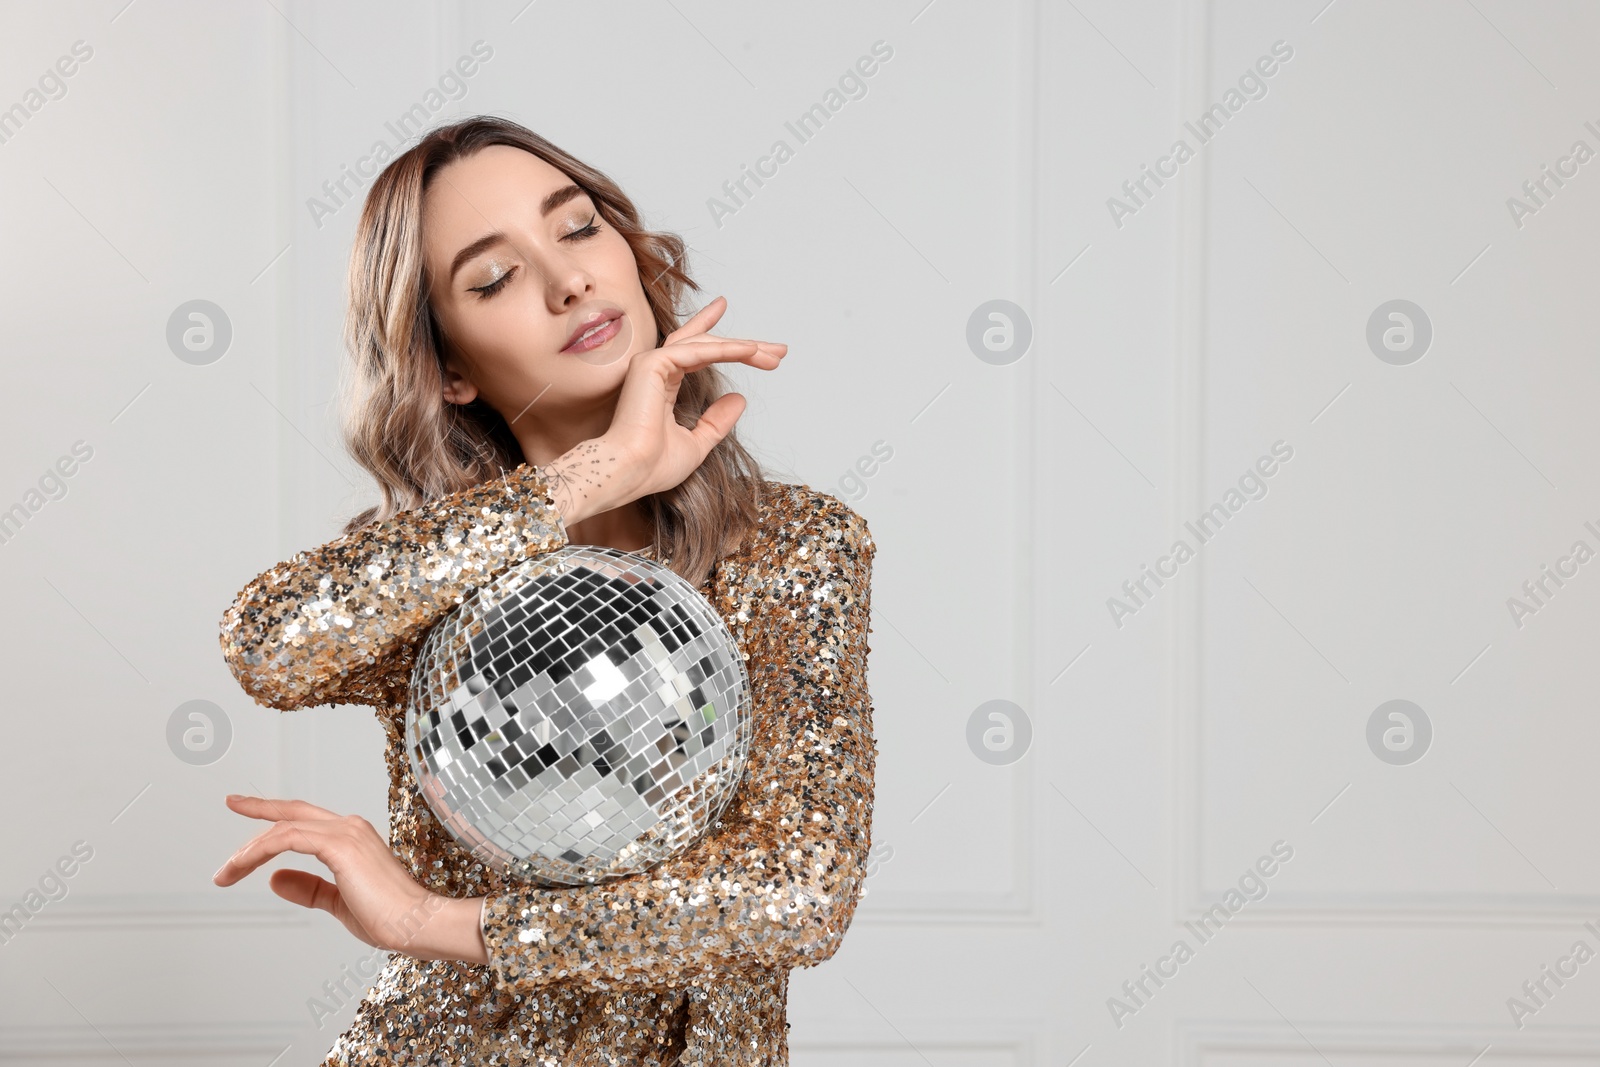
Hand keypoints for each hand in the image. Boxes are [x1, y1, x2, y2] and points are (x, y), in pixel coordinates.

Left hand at [211, 794, 486, 962]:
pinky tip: (244, 865)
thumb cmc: (390, 918)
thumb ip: (310, 889)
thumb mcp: (340, 902)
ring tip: (226, 872)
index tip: (245, 806)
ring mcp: (346, 833)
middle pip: (292, 813)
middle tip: (232, 803)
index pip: (305, 820)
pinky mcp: (340, 845)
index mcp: (353, 838)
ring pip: (284, 828)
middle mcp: (350, 827)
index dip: (274, 813)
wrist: (416, 924)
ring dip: (249, 850)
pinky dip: (262, 850)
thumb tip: (275, 879)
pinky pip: (289, 839)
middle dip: (258, 809)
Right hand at [541, 296, 784, 523]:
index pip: (697, 354)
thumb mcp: (697, 443)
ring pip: (706, 344)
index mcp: (662, 385)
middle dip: (744, 346)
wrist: (629, 473)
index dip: (725, 345)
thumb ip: (716, 421)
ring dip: (743, 347)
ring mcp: (652, 364)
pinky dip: (727, 350)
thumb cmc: (652, 466)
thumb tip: (740, 399)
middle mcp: (656, 369)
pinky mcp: (653, 364)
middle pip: (707, 345)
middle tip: (778, 350)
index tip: (755, 344)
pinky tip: (752, 351)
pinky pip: (699, 351)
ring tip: (775, 354)